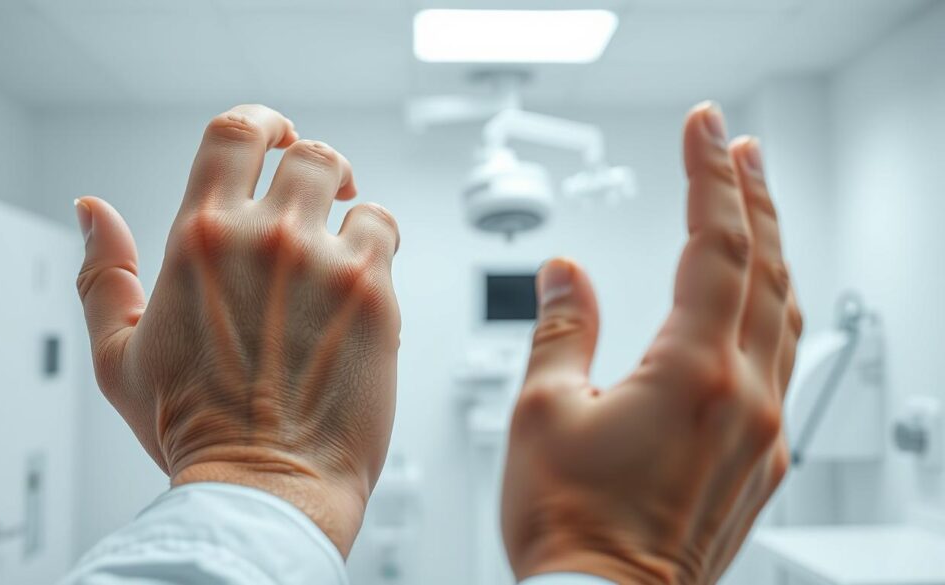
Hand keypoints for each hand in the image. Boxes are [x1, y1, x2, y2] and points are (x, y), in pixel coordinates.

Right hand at [74, 105, 400, 554]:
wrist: (265, 485)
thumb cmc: (193, 430)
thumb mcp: (117, 354)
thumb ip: (102, 274)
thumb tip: (91, 211)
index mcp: (200, 238)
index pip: (234, 133)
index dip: (261, 123)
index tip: (274, 137)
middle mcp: (264, 238)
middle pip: (307, 152)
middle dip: (315, 166)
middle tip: (323, 193)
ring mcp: (323, 262)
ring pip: (352, 189)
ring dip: (350, 206)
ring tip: (346, 240)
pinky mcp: (373, 293)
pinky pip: (386, 231)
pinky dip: (378, 244)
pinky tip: (364, 280)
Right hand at [501, 103, 802, 583]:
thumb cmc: (572, 529)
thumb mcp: (544, 413)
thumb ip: (561, 330)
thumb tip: (566, 273)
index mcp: (694, 375)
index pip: (715, 245)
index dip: (708, 176)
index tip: (703, 129)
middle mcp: (744, 398)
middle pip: (766, 269)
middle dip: (753, 198)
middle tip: (740, 151)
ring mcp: (761, 432)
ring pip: (784, 314)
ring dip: (771, 249)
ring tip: (755, 208)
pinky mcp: (758, 461)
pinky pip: (783, 362)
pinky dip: (773, 309)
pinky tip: (761, 303)